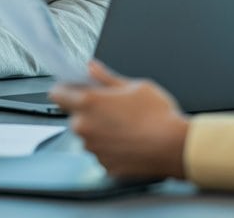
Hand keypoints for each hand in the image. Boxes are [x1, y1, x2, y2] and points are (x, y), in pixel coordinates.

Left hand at [50, 61, 187, 179]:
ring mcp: (94, 149)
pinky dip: (110, 148)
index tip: (71, 89)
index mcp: (89, 103)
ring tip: (125, 126)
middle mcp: (85, 127)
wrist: (176, 147)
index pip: (58, 94)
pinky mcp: (105, 166)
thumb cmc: (158, 116)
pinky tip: (128, 141)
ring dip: (99, 131)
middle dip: (88, 112)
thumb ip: (106, 77)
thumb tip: (92, 68)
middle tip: (111, 108)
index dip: (65, 89)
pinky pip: (101, 153)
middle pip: (75, 116)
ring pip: (89, 136)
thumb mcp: (135, 86)